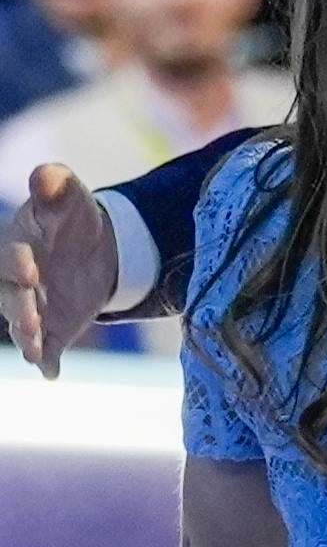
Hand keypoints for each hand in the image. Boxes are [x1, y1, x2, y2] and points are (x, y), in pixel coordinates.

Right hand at [1, 165, 117, 379]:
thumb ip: (58, 187)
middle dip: (21, 310)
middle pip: (12, 299)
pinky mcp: (52, 327)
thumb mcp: (71, 198)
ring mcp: (34, 306)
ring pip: (23, 326)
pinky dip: (47, 360)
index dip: (20, 266)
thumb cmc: (72, 218)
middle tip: (31, 321)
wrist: (94, 248)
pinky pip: (46, 347)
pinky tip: (51, 372)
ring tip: (35, 350)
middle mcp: (18, 282)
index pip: (13, 258)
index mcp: (18, 248)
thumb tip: (47, 174)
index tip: (31, 273)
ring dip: (28, 338)